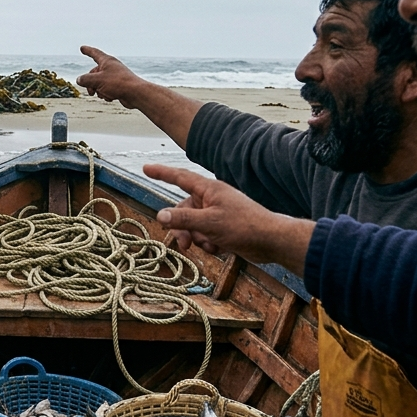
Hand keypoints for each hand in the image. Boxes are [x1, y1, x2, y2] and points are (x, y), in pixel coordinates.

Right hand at [76, 46, 145, 108]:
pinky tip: (111, 97)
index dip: (87, 51)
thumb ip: (85, 79)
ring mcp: (115, 77)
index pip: (94, 53)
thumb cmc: (118, 84)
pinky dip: (106, 94)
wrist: (135, 94)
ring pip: (99, 83)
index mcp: (107, 61)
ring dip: (98, 90)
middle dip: (90, 84)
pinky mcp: (118, 86)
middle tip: (91, 92)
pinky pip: (106, 89)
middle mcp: (111, 67)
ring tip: (104, 94)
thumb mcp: (97, 81)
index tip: (82, 48)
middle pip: (94, 73)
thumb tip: (79, 80)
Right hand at [143, 164, 314, 274]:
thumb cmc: (244, 226)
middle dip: (181, 227)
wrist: (271, 242)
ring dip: (196, 238)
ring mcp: (218, 214)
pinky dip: (207, 243)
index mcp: (209, 190)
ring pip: (193, 224)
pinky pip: (204, 234)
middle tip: (184, 244)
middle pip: (183, 209)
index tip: (145, 168)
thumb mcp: (208, 224)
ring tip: (208, 246)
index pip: (180, 177)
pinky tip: (219, 249)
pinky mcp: (223, 228)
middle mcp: (212, 199)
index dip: (161, 173)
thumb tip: (160, 215)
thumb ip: (183, 218)